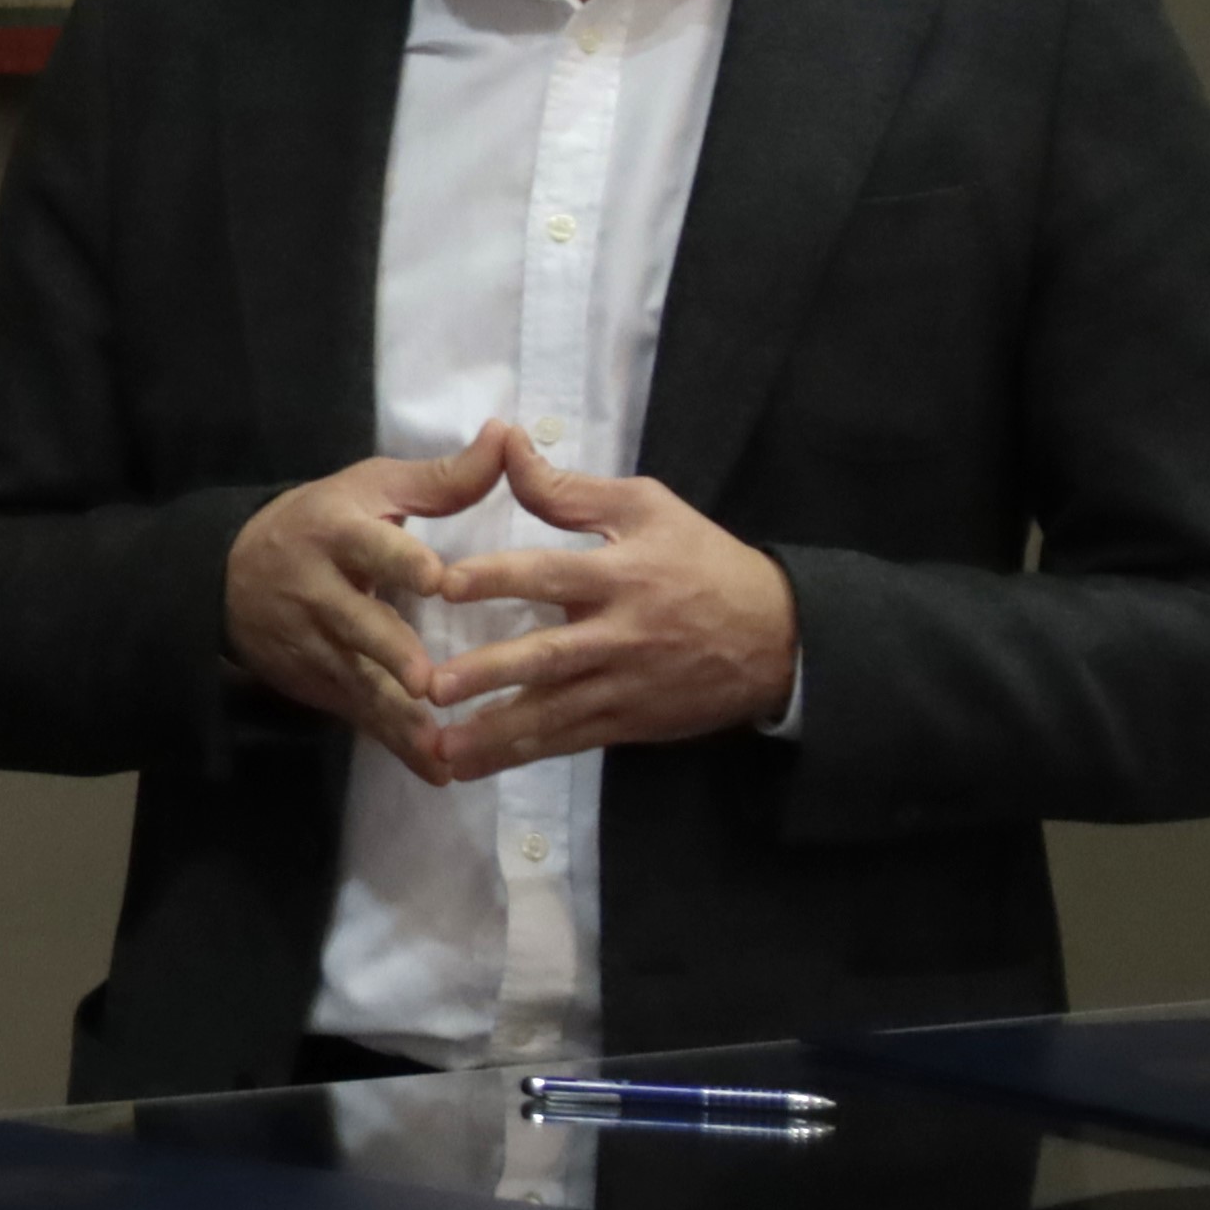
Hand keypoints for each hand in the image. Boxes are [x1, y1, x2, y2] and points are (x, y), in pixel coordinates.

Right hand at [223, 430, 523, 766]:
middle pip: (357, 624)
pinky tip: (437, 771)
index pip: (371, 547)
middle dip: (390, 654)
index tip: (436, 580)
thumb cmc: (322, 520)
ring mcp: (313, 644)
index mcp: (337, 532)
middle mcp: (318, 590)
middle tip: (428, 682)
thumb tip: (508, 436)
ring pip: (357, 681)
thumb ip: (444, 478)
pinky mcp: (317, 683)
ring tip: (440, 746)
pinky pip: (359, 716)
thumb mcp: (372, 489)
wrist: (228, 575)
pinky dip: (395, 746)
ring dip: (397, 716)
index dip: (400, 562)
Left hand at [412, 442, 799, 772]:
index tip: (445, 585)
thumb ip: (569, 489)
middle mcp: (621, 635)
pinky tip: (476, 765)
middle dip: (490, 673)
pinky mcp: (631, 722)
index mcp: (622, 575)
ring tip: (440, 748)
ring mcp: (626, 685)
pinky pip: (571, 740)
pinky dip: (524, 753)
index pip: (551, 575)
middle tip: (432, 686)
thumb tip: (506, 443)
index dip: (499, 578)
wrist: (777, 637)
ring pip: (554, 712)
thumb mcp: (646, 508)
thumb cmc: (703, 561)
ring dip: (495, 732)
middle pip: (549, 657)